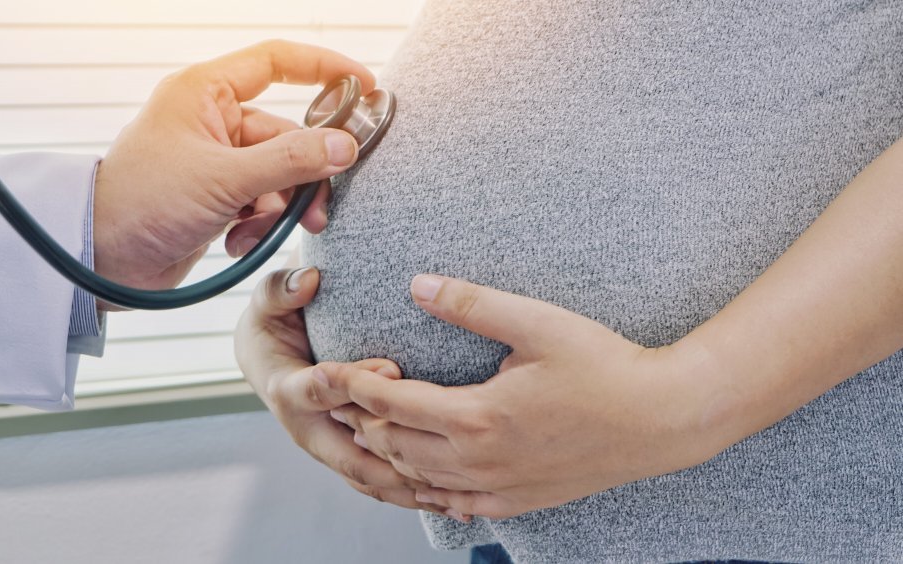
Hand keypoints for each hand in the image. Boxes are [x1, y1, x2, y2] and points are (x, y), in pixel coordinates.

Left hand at [93, 40, 372, 304]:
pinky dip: (259, 222)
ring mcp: (214, 160)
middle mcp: (211, 120)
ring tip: (273, 230)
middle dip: (303, 172)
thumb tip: (345, 147)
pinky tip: (240, 241)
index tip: (364, 86)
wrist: (100, 260)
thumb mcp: (225, 179)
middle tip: (319, 208)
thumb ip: (290, 161)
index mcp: (204, 93)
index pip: (276, 62)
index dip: (324, 68)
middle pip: (285, 133)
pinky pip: (259, 200)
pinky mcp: (215, 196)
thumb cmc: (143, 203)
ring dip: (281, 204)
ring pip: (277, 172)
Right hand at [234, 267, 460, 518]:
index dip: (349, 383)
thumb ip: (282, 288)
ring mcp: (329, 447)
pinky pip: (381, 483)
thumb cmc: (272, 324)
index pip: (315, 392)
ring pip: (369, 478)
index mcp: (287, 390)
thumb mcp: (268, 301)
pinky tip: (453, 501)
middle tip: (438, 452)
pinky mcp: (348, 456)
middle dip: (394, 457)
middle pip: (350, 455)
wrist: (267, 359)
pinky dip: (413, 494)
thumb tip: (308, 278)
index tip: (388, 368)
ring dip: (410, 488)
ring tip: (456, 494)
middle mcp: (308, 429)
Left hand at [322, 275, 719, 519]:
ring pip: (418, 479)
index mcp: (477, 417)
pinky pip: (455, 505)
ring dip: (387, 454)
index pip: (392, 404)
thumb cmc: (604, 366)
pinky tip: (421, 476)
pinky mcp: (519, 500)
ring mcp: (498, 487)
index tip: (327, 370)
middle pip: (394, 446)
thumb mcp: (536, 323)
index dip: (353, 385)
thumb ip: (471, 304)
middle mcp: (479, 461)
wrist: (661, 419)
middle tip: (348, 394)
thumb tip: (417, 284)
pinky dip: (426, 488)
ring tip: (372, 427)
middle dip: (363, 419)